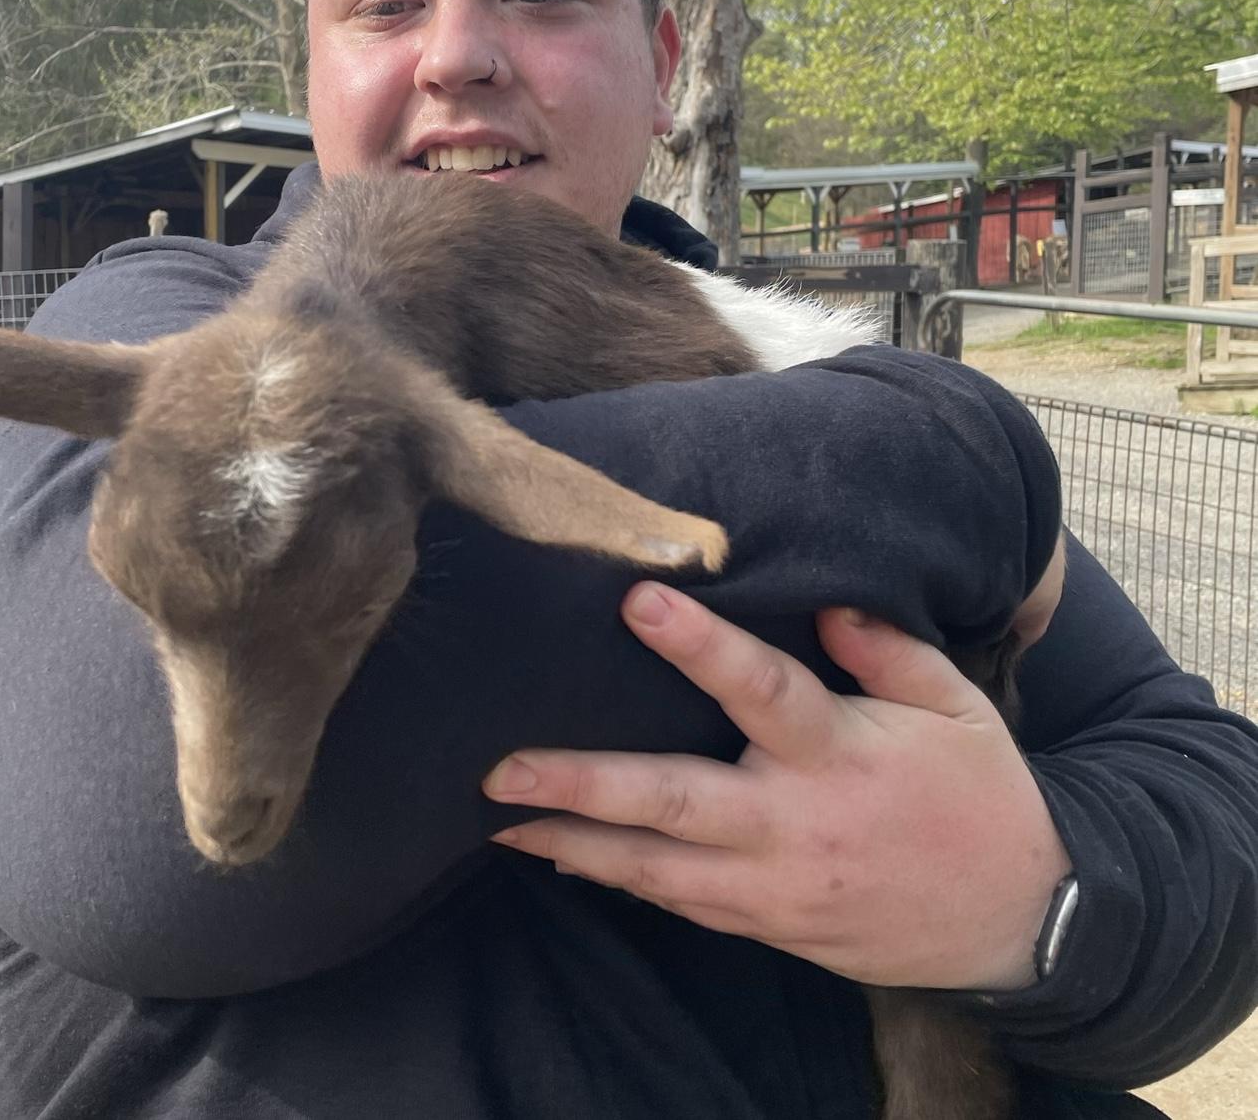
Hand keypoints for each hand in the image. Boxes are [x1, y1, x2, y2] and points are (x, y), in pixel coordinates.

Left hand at [483, 583, 1071, 991]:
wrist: (1023, 922)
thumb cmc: (981, 796)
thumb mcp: (957, 707)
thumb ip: (889, 648)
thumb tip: (825, 600)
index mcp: (840, 755)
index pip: (762, 690)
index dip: (699, 646)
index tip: (637, 601)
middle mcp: (795, 823)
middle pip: (675, 802)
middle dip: (583, 785)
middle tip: (502, 771)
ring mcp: (778, 886)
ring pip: (659, 870)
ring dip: (576, 844)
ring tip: (502, 825)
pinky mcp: (774, 926)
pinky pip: (684, 905)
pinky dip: (623, 882)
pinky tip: (569, 858)